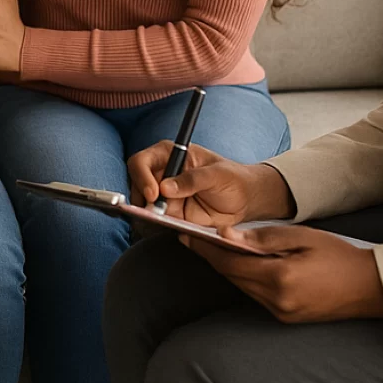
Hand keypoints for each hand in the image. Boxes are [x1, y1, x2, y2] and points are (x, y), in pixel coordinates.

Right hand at [127, 140, 294, 225]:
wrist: (245, 200)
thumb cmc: (232, 178)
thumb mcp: (217, 174)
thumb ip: (193, 179)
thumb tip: (166, 187)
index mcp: (170, 155)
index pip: (142, 162)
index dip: (142, 177)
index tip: (153, 194)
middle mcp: (163, 174)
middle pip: (136, 185)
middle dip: (142, 200)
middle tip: (157, 213)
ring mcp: (165, 196)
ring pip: (143, 206)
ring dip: (148, 215)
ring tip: (164, 221)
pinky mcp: (171, 215)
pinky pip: (157, 222)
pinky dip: (158, 227)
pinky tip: (169, 227)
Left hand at [183, 224, 382, 322]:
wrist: (371, 288)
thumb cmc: (339, 256)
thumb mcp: (302, 237)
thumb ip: (263, 237)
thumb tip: (228, 236)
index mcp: (279, 278)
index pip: (230, 263)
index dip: (205, 248)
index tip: (185, 235)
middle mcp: (276, 301)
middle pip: (232, 276)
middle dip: (211, 257)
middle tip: (189, 238)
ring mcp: (281, 313)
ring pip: (242, 287)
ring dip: (225, 268)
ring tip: (207, 247)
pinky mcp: (286, 318)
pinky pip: (255, 295)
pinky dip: (243, 278)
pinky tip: (238, 263)